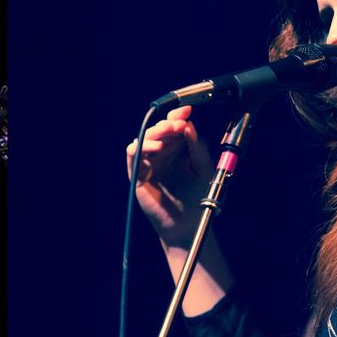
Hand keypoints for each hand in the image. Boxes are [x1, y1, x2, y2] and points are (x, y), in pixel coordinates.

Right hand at [126, 106, 214, 247]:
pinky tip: (155, 146)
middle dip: (168, 123)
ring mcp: (149, 163)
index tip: (187, 111)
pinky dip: (141, 146)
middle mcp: (162, 153)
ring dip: (155, 132)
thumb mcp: (203, 168)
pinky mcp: (138, 175)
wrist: (189, 225)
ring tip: (167, 133)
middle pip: (158, 130)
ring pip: (144, 138)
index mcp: (177, 149)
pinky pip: (133, 155)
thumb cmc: (198, 198)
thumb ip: (197, 147)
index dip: (178, 116)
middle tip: (178, 123)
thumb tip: (189, 125)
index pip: (174, 127)